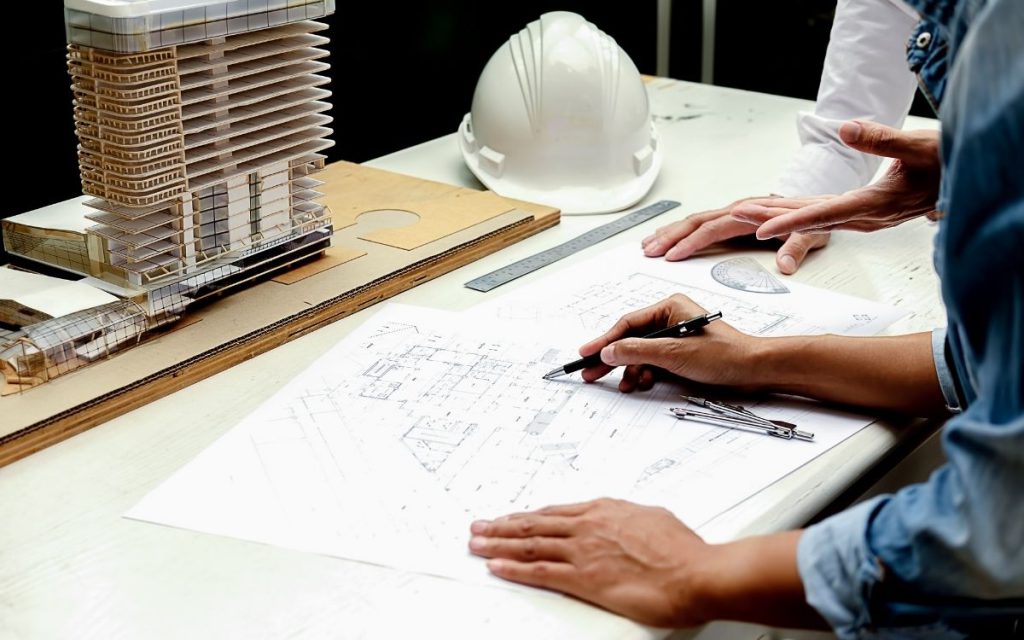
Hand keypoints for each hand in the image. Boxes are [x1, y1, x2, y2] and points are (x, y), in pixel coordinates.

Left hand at [469, 498, 711, 627]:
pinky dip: (514, 569)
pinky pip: (539, 573)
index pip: (555, 513)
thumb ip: (631, 519)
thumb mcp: (653, 519)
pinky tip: (496, 568)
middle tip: (479, 527)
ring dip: (498, 544)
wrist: (696, 573)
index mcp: (604, 510)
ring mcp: (583, 551)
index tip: (512, 518)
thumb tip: (627, 521)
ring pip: (529, 545)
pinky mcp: (584, 579)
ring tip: (477, 544)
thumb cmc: (683, 551)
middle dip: (502, 526)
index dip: (529, 516)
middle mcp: (588, 526)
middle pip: (534, 525)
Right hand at [577, 294, 762, 392]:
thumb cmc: (725, 354)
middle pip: (630, 339)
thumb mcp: (675, 353)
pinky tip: (643, 383)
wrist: (753, 370)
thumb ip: (638, 351)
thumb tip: (609, 351)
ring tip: (625, 385)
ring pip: (640, 353)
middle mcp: (670, 319)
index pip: (628, 324)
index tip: (587, 354)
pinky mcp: (680, 353)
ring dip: (631, 370)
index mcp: (669, 307)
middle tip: (591, 373)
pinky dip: (645, 374)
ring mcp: (674, 337)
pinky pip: (653, 362)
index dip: (605, 340)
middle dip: (612, 358)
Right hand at [641, 198, 829, 274]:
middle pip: (695, 222)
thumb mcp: (814, 235)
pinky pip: (700, 223)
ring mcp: (733, 213)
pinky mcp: (732, 219)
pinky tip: (668, 238)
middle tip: (649, 252)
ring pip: (693, 221)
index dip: (691, 242)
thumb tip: (785, 265)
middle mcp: (738, 209)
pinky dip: (680, 231)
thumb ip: (797, 247)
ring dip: (669, 233)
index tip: (673, 255)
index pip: (713, 228)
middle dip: (669, 237)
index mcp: (750, 213)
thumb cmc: (818, 219)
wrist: (825, 205)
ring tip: (648, 245)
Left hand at [731, 121, 941, 238]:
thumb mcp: (918, 145)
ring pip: (811, 217)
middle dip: (769, 217)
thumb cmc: (944, 164)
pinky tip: (776, 213)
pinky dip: (795, 213)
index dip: (789, 221)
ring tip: (744, 212)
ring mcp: (860, 216)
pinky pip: (820, 214)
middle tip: (735, 213)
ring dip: (778, 216)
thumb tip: (847, 128)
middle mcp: (862, 216)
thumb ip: (882, 139)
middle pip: (808, 218)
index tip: (761, 228)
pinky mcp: (859, 211)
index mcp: (873, 205)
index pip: (824, 214)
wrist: (961, 181)